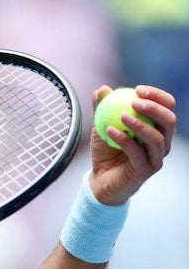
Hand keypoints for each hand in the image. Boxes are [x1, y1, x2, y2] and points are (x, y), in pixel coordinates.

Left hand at [89, 85, 176, 204]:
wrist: (99, 179)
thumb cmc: (106, 150)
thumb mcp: (101, 125)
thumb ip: (102, 108)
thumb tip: (102, 89)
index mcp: (157, 127)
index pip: (167, 107)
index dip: (157, 96)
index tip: (138, 90)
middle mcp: (162, 142)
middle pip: (169, 121)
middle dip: (154, 108)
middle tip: (134, 102)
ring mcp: (156, 158)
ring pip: (157, 139)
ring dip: (141, 125)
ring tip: (122, 116)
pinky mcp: (145, 170)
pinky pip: (138, 154)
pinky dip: (125, 140)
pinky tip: (110, 131)